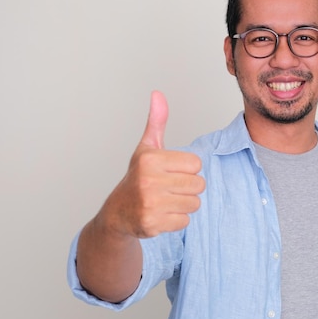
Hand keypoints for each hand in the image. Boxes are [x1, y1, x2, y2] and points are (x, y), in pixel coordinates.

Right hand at [101, 90, 204, 237]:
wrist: (118, 213)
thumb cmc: (137, 177)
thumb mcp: (146, 148)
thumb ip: (156, 122)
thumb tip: (157, 94)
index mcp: (150, 159)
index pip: (196, 164)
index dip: (187, 169)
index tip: (171, 172)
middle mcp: (148, 181)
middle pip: (199, 185)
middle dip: (188, 188)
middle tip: (170, 188)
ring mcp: (150, 204)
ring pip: (194, 204)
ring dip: (184, 204)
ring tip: (166, 201)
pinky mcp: (153, 224)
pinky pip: (185, 221)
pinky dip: (176, 220)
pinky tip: (162, 214)